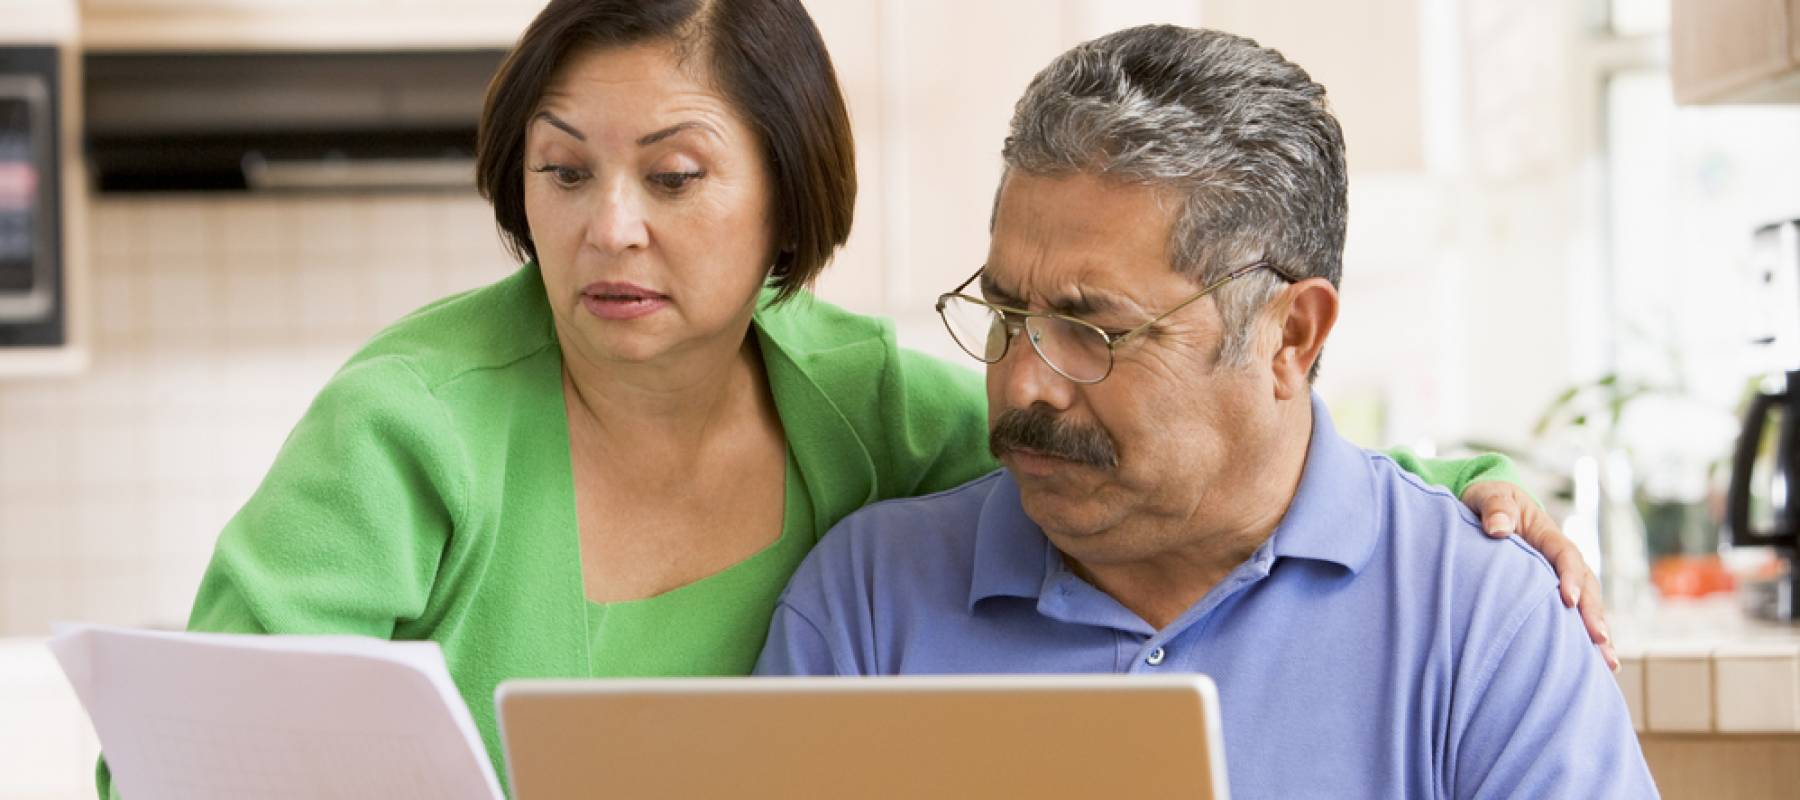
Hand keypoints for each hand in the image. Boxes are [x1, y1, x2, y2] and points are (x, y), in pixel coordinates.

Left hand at [1459, 480, 1616, 671]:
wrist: (1490, 508)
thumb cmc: (1488, 502)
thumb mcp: (1488, 496)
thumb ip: (1495, 508)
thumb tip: (1497, 529)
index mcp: (1548, 535)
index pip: (1566, 556)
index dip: (1570, 577)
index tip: (1567, 599)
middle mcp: (1561, 560)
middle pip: (1586, 586)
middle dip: (1593, 613)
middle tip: (1599, 640)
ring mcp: (1560, 579)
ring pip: (1586, 605)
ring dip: (1597, 633)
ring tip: (1608, 664)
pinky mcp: (1552, 596)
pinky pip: (1571, 617)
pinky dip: (1582, 640)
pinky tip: (1593, 666)